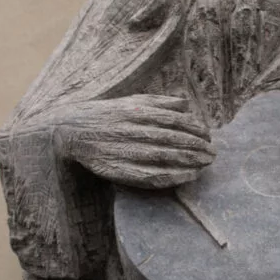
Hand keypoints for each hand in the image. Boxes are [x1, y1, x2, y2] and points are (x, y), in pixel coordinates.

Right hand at [49, 95, 215, 188]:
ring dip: (189, 161)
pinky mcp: (117, 169)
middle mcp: (131, 129)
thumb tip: (185, 102)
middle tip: (213, 152)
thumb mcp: (129, 102)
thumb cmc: (104, 116)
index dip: (194, 128)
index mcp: (136, 111)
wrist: (66, 131)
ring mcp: (124, 150)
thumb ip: (158, 102)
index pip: (173, 120)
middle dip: (196, 146)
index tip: (208, 135)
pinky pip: (150, 176)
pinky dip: (172, 177)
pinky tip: (189, 177)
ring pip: (164, 157)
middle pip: (172, 139)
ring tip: (206, 163)